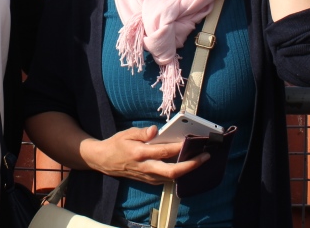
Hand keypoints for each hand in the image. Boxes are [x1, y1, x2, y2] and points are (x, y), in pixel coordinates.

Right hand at [81, 126, 208, 184]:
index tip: (191, 142)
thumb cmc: (117, 144)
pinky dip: (180, 173)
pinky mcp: (150, 180)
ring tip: (201, 159)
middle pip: (172, 171)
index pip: (163, 152)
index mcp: (139, 153)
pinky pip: (167, 179)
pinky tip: (188, 165)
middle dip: (191, 165)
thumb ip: (142, 132)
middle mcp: (145, 167)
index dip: (178, 148)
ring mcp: (148, 176)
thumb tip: (155, 130)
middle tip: (205, 157)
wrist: (105, 161)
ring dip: (188, 170)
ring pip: (172, 177)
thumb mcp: (127, 134)